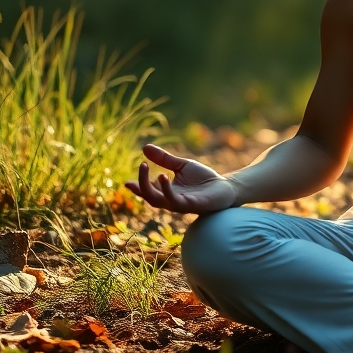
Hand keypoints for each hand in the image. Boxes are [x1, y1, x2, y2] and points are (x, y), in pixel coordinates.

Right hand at [124, 144, 238, 214]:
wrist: (225, 187)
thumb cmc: (203, 179)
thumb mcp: (182, 166)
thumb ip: (164, 159)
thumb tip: (144, 147)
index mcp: (167, 191)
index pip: (147, 191)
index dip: (137, 187)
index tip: (126, 182)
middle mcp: (170, 200)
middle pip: (149, 196)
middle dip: (141, 184)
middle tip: (142, 165)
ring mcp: (179, 204)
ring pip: (158, 201)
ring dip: (151, 187)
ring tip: (151, 169)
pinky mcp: (190, 205)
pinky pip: (174, 201)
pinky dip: (167, 189)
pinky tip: (164, 176)